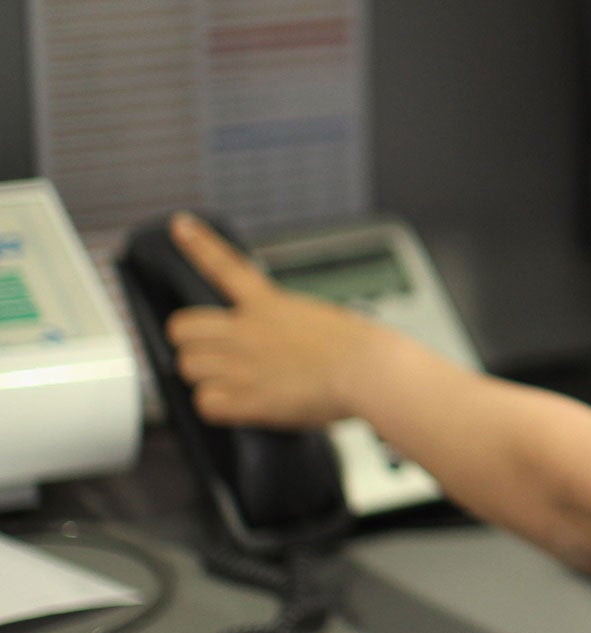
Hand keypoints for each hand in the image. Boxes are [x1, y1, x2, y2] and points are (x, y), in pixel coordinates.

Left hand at [163, 213, 382, 428]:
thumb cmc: (357, 350)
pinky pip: (205, 403)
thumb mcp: (316, 318)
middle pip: (180, 329)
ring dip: (207, 377)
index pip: (224, 265)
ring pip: (188, 368)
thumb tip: (265, 347)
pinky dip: (219, 407)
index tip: (180, 225)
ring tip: (240, 383)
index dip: (197, 243)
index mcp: (268, 304)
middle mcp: (247, 330)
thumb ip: (281, 324)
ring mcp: (242, 364)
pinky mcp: (246, 398)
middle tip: (215, 354)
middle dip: (192, 343)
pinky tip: (243, 404)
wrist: (368, 372)